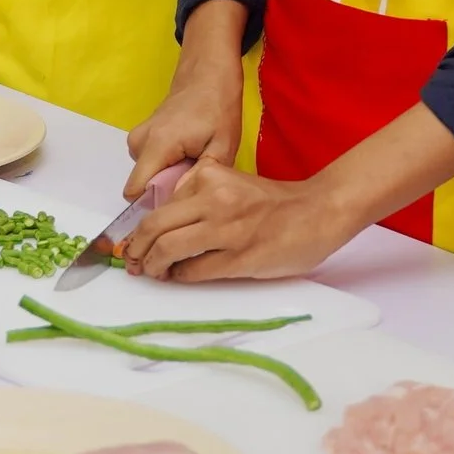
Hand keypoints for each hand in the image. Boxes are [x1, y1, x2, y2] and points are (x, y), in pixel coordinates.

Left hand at [123, 159, 356, 283]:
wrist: (319, 211)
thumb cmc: (276, 202)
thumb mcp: (231, 184)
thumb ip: (199, 196)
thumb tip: (163, 223)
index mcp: (210, 176)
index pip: (160, 204)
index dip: (141, 227)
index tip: (134, 241)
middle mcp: (214, 199)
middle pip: (155, 226)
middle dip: (136, 249)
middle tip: (133, 261)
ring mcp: (226, 229)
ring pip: (169, 249)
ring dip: (153, 265)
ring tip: (153, 272)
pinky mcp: (239, 258)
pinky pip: (194, 270)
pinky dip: (179, 276)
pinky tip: (179, 276)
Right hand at [126, 0, 246, 193]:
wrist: (208, 73)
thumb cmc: (219, 107)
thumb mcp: (223, 146)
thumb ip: (199, 178)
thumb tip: (180, 202)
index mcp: (157, 145)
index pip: (136, 191)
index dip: (156, 204)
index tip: (179, 205)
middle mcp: (138, 142)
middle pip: (143, 185)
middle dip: (167, 189)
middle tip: (196, 176)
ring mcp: (137, 137)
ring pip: (147, 174)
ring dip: (169, 176)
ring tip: (195, 161)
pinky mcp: (141, 135)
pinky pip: (149, 163)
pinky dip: (167, 164)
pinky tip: (188, 153)